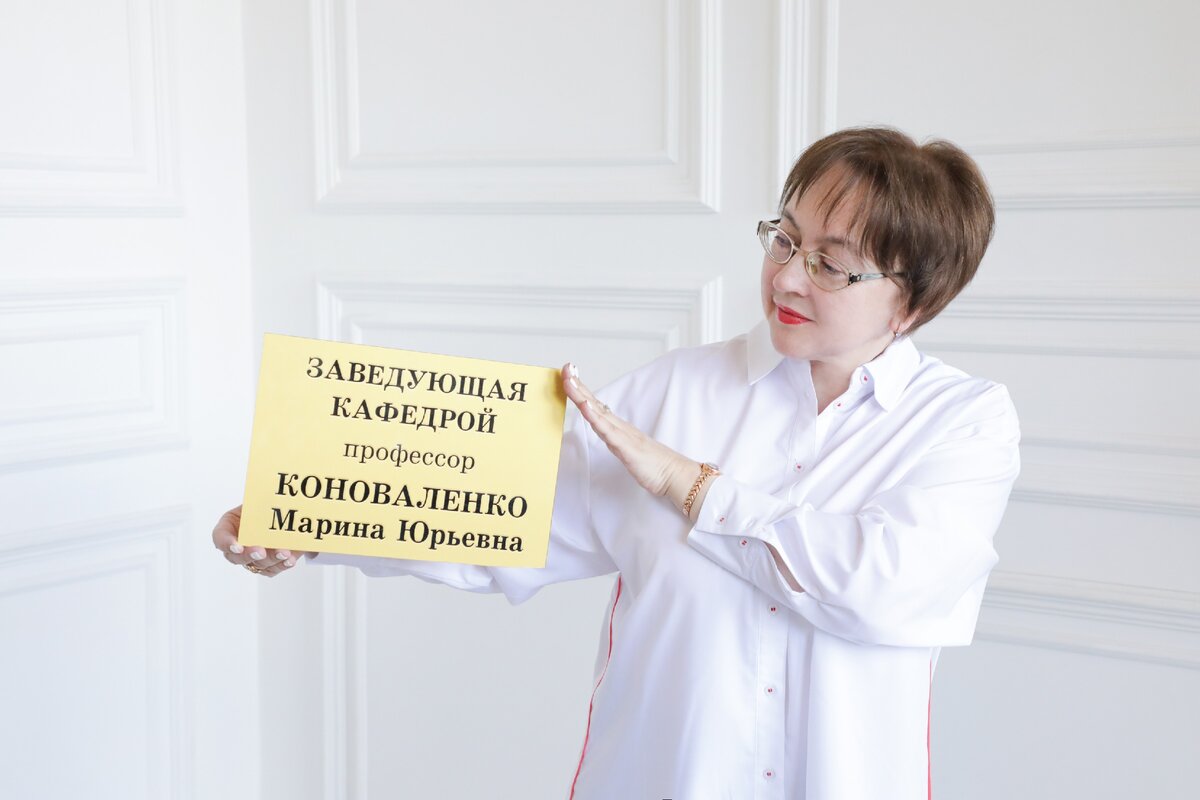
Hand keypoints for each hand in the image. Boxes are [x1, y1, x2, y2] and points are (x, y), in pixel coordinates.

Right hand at [211, 505, 311, 576]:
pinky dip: (282, 564)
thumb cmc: (261, 505)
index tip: (238, 546)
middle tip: (261, 552)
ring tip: (284, 553)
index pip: (220, 538)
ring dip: (271, 559)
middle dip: (250, 555)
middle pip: (237, 557)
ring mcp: (250, 558)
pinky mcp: (266, 565)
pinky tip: (290, 559)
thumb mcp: (257, 499)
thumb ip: (259, 503)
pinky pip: (272, 569)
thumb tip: (270, 498)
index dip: (227, 544)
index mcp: (228, 527)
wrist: (278, 512)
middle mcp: (236, 546)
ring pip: (257, 564)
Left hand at [560, 362, 702, 517]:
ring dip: (581, 396)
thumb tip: (604, 430)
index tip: (569, 374)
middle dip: (577, 385)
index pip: (595, 405)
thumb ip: (616, 438)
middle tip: (565, 367)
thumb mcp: (627, 449)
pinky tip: (585, 406)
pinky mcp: (625, 446)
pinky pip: (606, 430)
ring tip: (569, 381)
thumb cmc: (653, 464)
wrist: (674, 475)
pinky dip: (594, 417)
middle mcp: (619, 426)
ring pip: (597, 412)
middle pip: (593, 402)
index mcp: (618, 427)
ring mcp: (622, 434)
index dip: (582, 390)